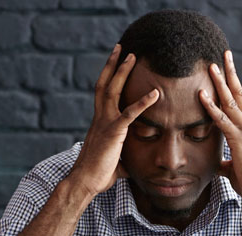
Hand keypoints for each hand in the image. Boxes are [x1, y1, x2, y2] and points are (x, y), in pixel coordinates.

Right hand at [69, 44, 158, 196]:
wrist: (85, 182)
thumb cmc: (97, 175)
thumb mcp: (113, 164)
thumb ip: (121, 160)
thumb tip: (126, 167)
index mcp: (99, 123)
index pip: (103, 94)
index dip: (109, 77)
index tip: (114, 64)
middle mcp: (99, 118)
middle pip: (105, 84)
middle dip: (113, 65)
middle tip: (121, 48)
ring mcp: (105, 123)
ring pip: (113, 90)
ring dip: (122, 71)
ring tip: (132, 56)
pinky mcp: (114, 132)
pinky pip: (130, 113)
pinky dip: (143, 103)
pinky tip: (156, 94)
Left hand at [199, 50, 241, 205]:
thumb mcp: (236, 169)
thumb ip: (227, 162)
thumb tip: (220, 164)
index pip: (241, 102)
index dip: (233, 86)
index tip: (227, 71)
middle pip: (239, 93)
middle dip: (230, 74)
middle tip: (223, 55)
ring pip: (231, 100)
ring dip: (220, 82)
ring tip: (211, 66)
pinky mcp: (239, 140)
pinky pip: (222, 119)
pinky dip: (210, 105)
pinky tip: (201, 94)